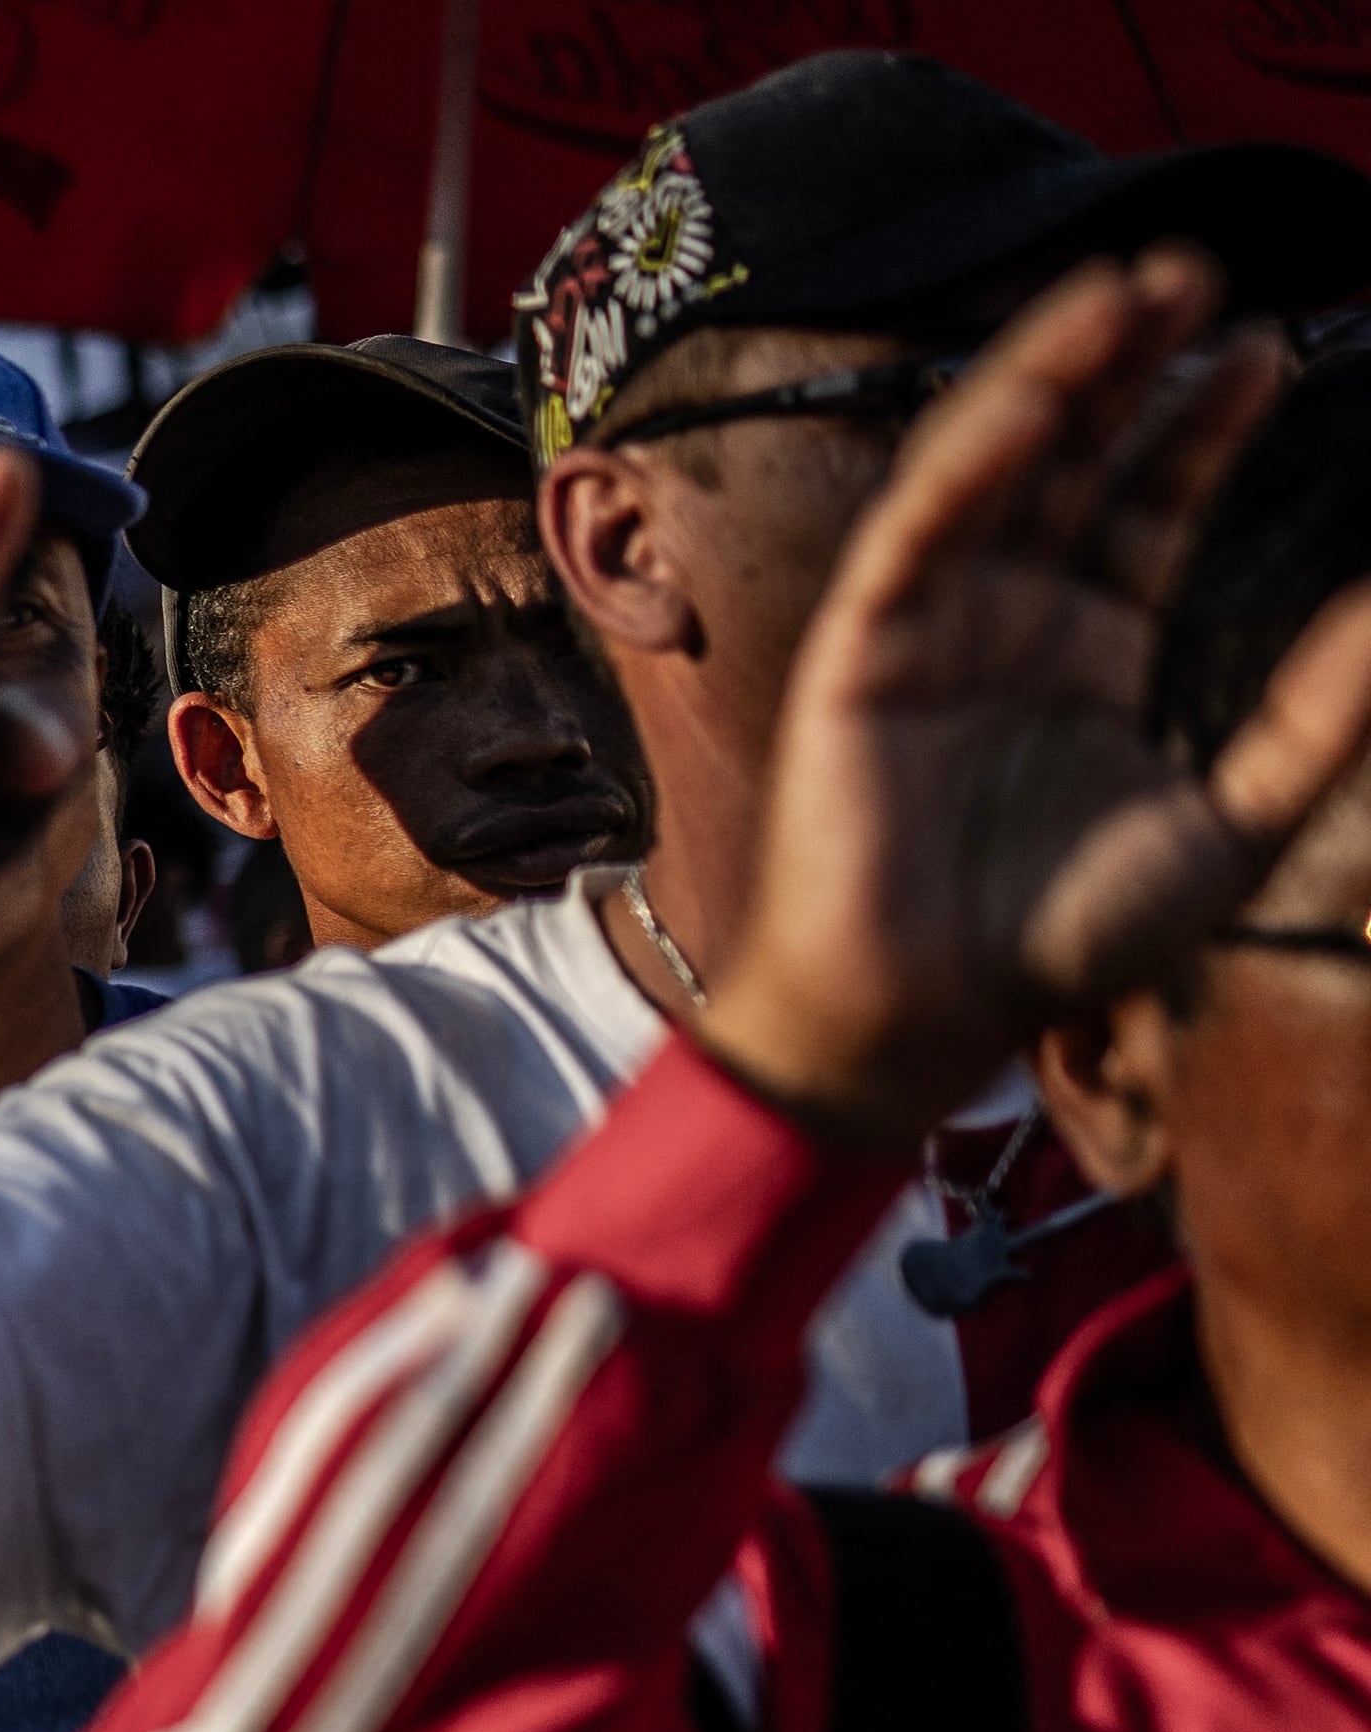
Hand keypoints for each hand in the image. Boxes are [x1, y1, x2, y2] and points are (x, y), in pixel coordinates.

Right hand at [707, 248, 1370, 1148]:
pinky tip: (1032, 401)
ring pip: (991, 469)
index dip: (1203, 423)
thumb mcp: (1233, 826)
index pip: (1149, 504)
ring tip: (1122, 292)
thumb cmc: (1061, 944)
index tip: (1266, 347)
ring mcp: (929, 629)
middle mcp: (1008, 622)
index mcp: (1088, 651)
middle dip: (1129, 364)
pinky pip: (915, 532)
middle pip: (1074, 459)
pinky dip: (968, 462)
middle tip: (1196, 270)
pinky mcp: (861, 651)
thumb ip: (1315, 720)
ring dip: (1049, 376)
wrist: (928, 1015)